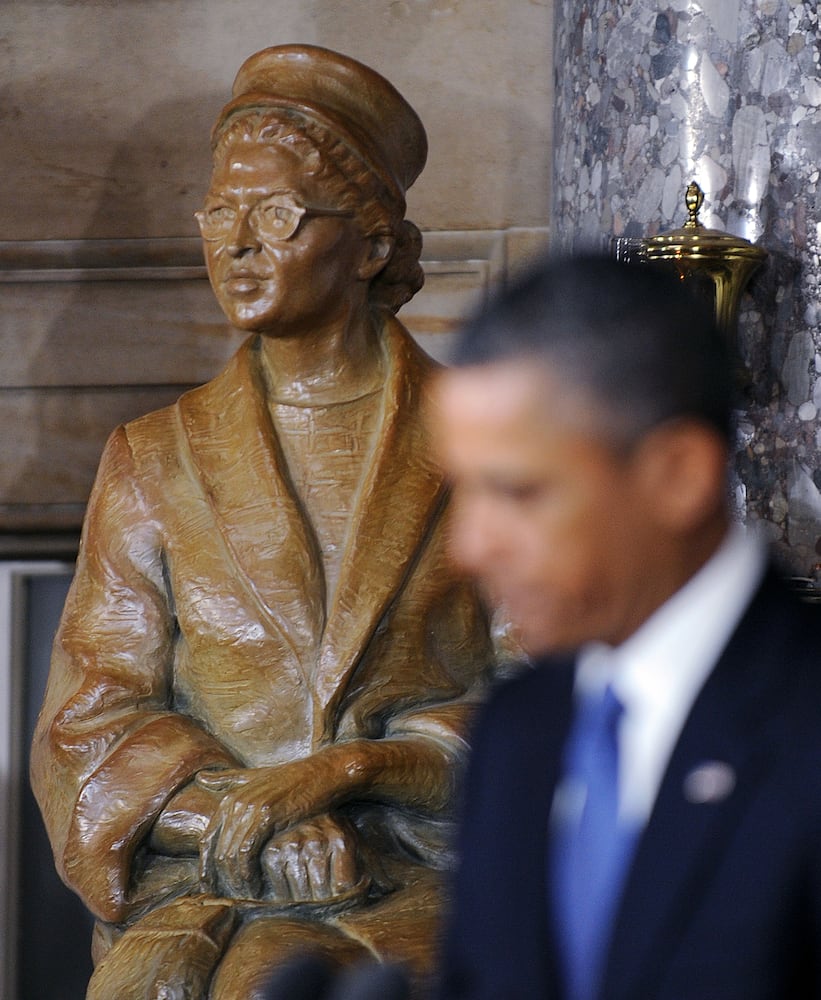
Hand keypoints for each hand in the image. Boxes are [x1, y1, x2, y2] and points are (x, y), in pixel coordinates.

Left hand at [196, 760, 335, 898]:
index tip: (213, 888)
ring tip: (244, 896)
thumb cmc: (291, 779)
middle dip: (221, 879)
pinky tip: (255, 884)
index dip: (207, 868)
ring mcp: (250, 809)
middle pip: (217, 852)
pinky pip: (247, 852)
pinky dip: (248, 872)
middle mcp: (235, 803)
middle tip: (230, 898)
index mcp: (230, 798)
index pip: (206, 841)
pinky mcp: (267, 815)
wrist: (321, 773)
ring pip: (230, 855)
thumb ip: (228, 778)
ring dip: (235, 880)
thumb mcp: (255, 776)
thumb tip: (200, 778)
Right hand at [261, 814, 367, 903]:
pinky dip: (285, 892)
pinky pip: (279, 888)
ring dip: (305, 899)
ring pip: (299, 895)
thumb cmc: (339, 838)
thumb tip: (392, 889)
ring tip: (309, 888)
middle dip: (324, 902)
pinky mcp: (272, 851)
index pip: (342, 888)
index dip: (342, 899)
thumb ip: (376, 870)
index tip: (341, 895)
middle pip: (320, 895)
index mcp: (342, 840)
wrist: (308, 813)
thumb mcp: (361, 849)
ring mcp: (292, 845)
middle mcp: (317, 840)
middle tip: (324, 895)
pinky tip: (293, 883)